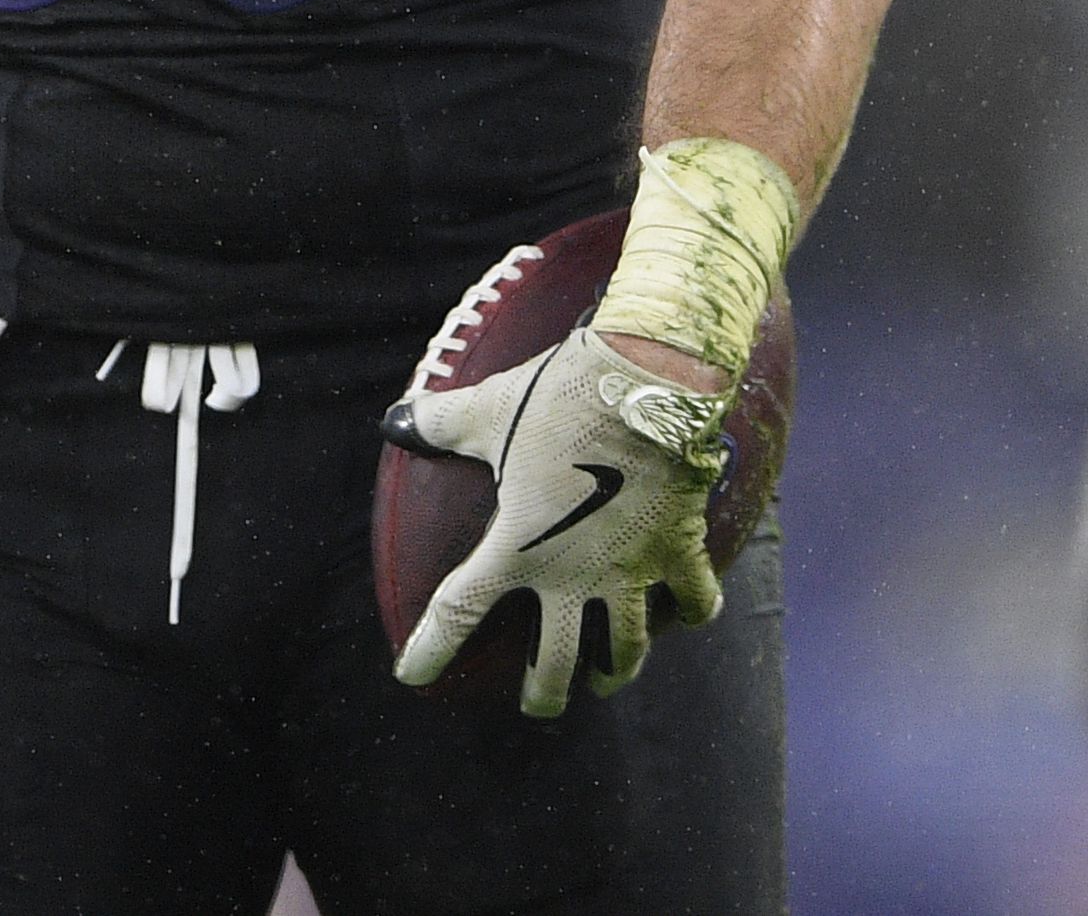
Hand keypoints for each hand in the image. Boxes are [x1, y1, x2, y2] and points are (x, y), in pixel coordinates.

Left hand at [387, 325, 729, 716]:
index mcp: (515, 547)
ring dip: (614, 670)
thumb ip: (437, 423)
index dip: (431, 648)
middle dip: (543, 691)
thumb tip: (394, 422)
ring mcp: (630, 570)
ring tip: (605, 680)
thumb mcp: (486, 410)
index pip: (459, 611)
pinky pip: (694, 600)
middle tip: (536, 705)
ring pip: (626, 647)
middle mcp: (572, 573)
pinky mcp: (678, 551)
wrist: (644, 383)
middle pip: (554, 661)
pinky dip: (692, 612)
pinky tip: (687, 615)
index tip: (412, 676)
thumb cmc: (558, 399)